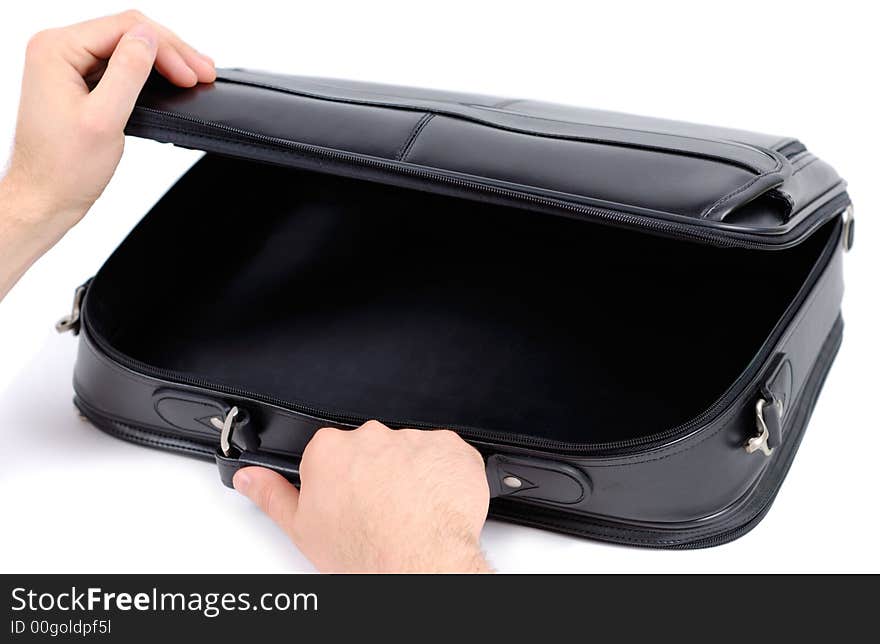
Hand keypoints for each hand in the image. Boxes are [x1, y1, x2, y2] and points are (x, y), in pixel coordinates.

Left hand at [0, 11, 214, 297]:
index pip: (125, 28)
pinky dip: (148, 73)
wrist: (45, 198)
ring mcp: (65, 64)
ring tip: (195, 75)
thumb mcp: (104, 119)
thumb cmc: (64, 169)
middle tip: (204, 71)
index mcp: (55, 50)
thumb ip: (127, 72)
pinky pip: (118, 65)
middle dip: (170, 51)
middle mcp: (56, 49)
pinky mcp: (76, 81)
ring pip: (126, 47)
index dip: (167, 47)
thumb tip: (149, 38)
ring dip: (163, 60)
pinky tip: (170, 80)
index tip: (194, 74)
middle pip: (127, 33)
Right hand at [233, 421, 492, 572]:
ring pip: (410, 452)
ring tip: (411, 511)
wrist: (419, 563)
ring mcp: (413, 439)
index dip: (341, 481)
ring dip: (411, 474)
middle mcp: (371, 436)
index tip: (349, 501)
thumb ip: (272, 495)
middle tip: (380, 510)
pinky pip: (446, 454)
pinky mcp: (450, 447)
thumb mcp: (302, 528)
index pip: (333, 454)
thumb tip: (248, 477)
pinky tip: (436, 501)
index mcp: (330, 450)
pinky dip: (444, 474)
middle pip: (372, 450)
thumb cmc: (363, 551)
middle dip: (376, 474)